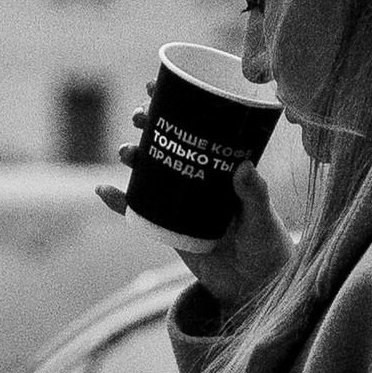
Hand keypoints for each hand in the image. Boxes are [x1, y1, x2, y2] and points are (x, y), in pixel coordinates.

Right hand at [98, 120, 291, 312]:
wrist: (255, 288)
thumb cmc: (267, 247)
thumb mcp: (262, 218)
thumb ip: (254, 194)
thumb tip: (243, 166)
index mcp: (223, 164)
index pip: (199, 124)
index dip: (177, 102)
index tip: (157, 84)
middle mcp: (201, 177)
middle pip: (170, 142)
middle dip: (151, 125)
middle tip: (140, 115)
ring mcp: (183, 201)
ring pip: (152, 171)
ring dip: (135, 157)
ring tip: (126, 152)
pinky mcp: (168, 227)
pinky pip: (139, 211)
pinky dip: (121, 202)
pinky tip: (104, 192)